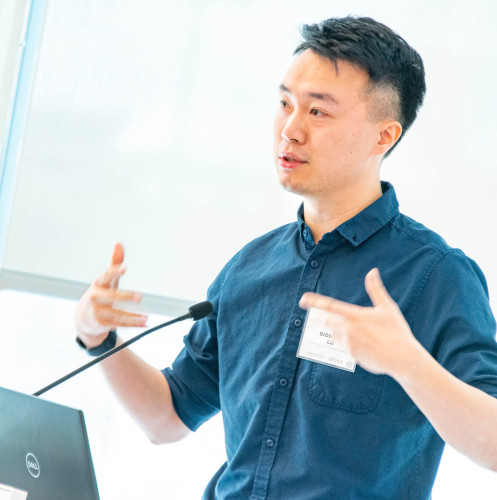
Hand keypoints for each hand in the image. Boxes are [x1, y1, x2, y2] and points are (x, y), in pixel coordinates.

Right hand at [75, 243, 147, 346]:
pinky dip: (133, 324)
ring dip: (133, 316)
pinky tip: (144, 323)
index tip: (123, 268)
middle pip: (112, 296)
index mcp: (99, 283)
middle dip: (126, 296)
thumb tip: (119, 243)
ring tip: (146, 316)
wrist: (82, 317)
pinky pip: (119, 324)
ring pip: (117, 314)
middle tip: (140, 296)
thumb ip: (115, 262)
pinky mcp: (101, 323)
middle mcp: (96, 297)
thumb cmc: (100, 292)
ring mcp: (98, 311)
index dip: (114, 272)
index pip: (106, 276)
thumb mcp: (106, 278)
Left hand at [299, 268, 421, 376]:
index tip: (303, 299)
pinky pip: (341, 346)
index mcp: (355, 315)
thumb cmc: (396, 331)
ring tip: (335, 327)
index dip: (315, 302)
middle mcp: (348, 329)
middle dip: (320, 317)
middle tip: (315, 315)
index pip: (330, 306)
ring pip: (332, 334)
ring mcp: (348, 344)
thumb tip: (372, 271)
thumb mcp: (387, 307)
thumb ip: (376, 289)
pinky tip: (351, 341)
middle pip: (326, 321)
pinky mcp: (351, 355)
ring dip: (330, 330)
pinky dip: (342, 342)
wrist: (402, 358)